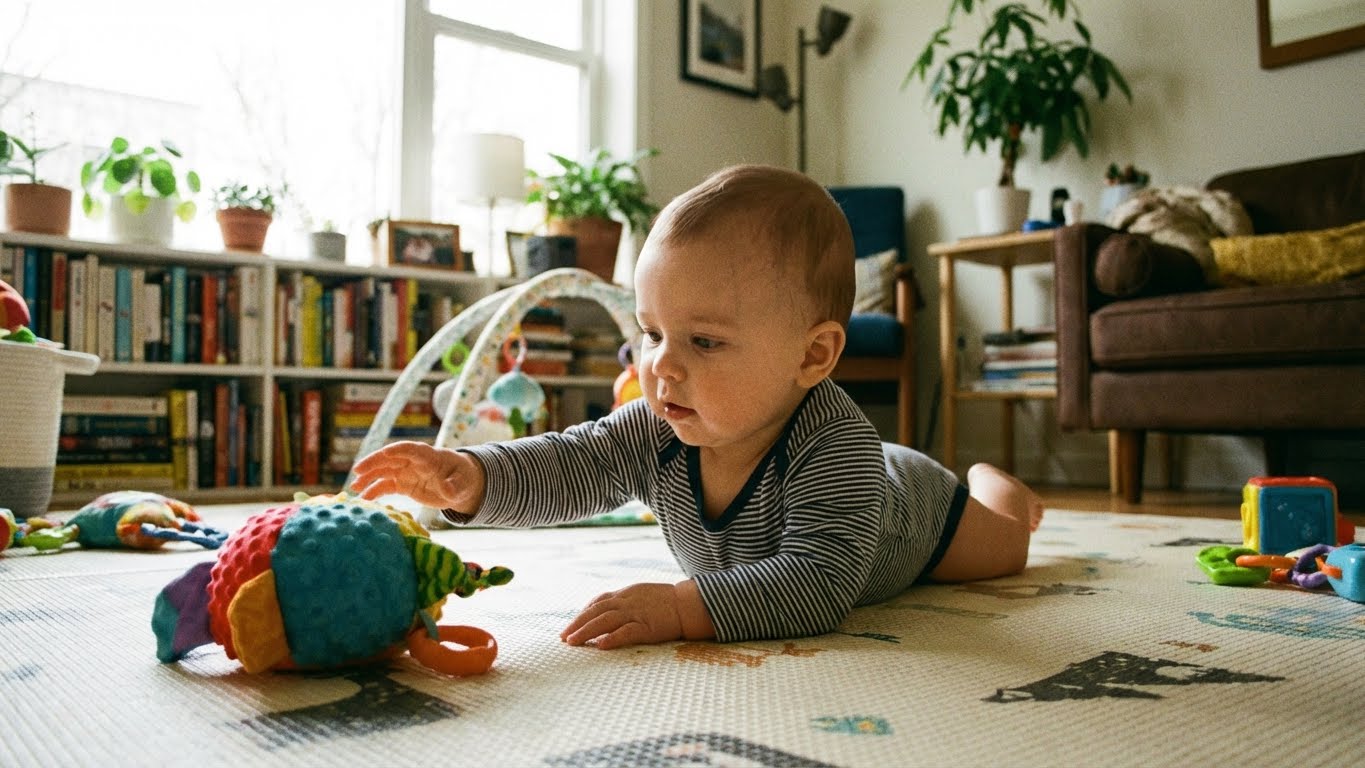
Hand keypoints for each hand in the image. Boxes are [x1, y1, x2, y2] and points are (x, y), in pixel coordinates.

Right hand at [349, 441, 484, 514]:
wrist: (462, 486)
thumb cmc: (464, 479)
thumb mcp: (464, 483)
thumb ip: (454, 486)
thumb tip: (448, 490)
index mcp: (428, 456)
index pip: (409, 449)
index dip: (396, 451)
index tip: (384, 454)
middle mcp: (413, 462)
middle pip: (390, 459)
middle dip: (374, 463)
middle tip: (357, 471)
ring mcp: (407, 472)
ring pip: (384, 472)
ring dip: (368, 478)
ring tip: (354, 487)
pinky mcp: (404, 484)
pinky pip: (386, 486)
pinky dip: (374, 491)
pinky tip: (364, 499)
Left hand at [561, 580, 713, 649]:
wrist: (690, 604)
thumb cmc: (668, 602)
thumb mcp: (642, 595)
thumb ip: (625, 603)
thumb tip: (609, 614)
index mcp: (626, 594)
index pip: (598, 602)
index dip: (583, 613)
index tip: (572, 625)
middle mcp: (627, 602)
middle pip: (596, 611)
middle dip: (577, 624)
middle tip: (564, 637)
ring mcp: (636, 613)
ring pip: (605, 621)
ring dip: (586, 631)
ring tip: (573, 642)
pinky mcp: (647, 627)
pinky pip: (626, 632)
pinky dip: (612, 639)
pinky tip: (600, 646)